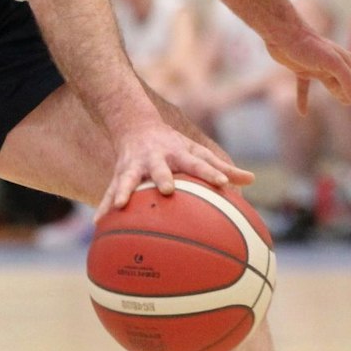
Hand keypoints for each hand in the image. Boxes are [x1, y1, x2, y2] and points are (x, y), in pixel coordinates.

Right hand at [99, 120, 253, 210]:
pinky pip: (110, 192)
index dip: (211, 172)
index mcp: (178, 154)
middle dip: (162, 178)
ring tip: (120, 206)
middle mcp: (155, 159)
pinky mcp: (119, 175)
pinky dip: (105, 207)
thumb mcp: (197, 152)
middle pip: (160, 168)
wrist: (136, 126)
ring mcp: (134, 166)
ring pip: (128, 179)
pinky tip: (99, 224)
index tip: (223, 183)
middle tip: (167, 190)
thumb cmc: (174, 145)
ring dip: (124, 191)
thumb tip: (251, 180)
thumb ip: (222, 167)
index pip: (198, 163)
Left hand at [265, 26, 350, 114]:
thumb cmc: (308, 45)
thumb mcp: (332, 62)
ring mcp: (317, 65)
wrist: (282, 33)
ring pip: (332, 83)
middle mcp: (333, 63)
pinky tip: (302, 112)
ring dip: (340, 93)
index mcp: (344, 59)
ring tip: (347, 102)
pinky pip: (305, 88)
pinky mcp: (300, 68)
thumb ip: (346, 79)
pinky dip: (304, 99)